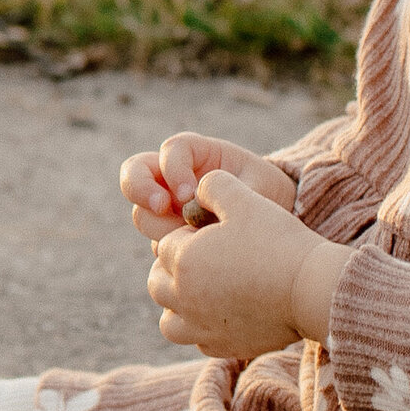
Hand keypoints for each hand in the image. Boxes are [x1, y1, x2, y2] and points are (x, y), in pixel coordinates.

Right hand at [120, 133, 296, 245]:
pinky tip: (195, 260)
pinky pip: (157, 244)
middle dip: (142, 190)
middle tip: (162, 208)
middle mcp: (172, 177)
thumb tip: (198, 210)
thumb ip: (231, 194)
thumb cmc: (267, 194)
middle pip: (134, 175)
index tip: (189, 193)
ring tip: (191, 239)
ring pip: (142, 214)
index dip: (173, 168)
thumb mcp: (258, 187)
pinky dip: (169, 252)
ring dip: (159, 226)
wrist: (275, 221)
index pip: (171, 150)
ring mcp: (167, 207)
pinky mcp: (170, 235)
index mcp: (196, 154)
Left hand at [146, 172, 354, 363]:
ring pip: (168, 321)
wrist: (311, 289)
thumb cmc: (278, 241)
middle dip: (171, 269)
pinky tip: (223, 312)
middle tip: (202, 259)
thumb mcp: (245, 200)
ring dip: (176, 305)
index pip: (165, 244)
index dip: (186, 236)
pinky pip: (197, 340)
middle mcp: (184, 298)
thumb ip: (213, 185)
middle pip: (157, 282)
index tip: (212, 235)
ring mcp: (202, 327)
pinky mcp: (222, 346)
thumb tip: (196, 187)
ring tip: (201, 291)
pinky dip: (201, 328)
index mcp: (184, 260)